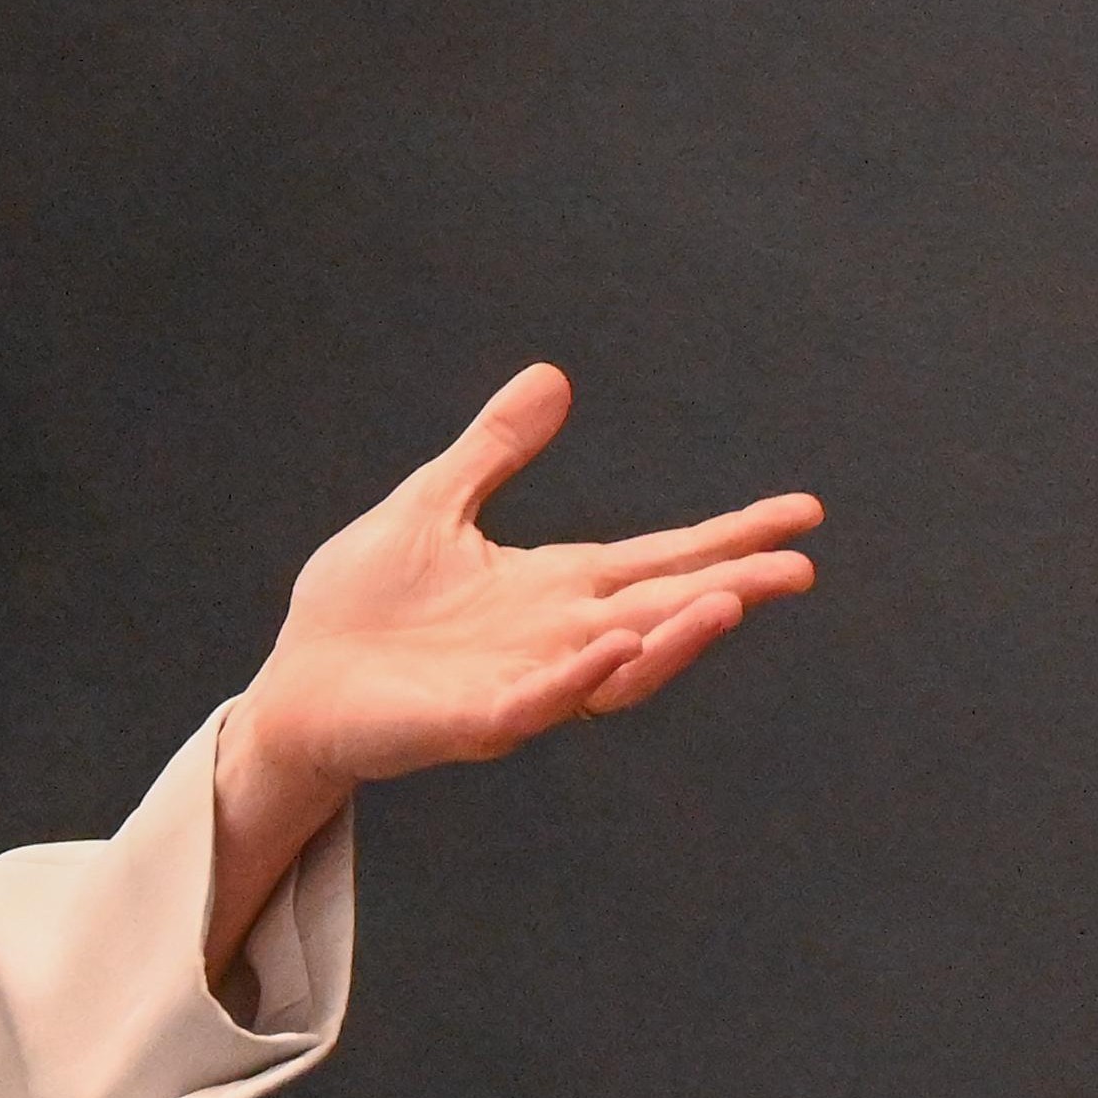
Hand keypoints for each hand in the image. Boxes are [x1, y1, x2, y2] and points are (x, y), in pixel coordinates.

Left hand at [205, 365, 822, 963]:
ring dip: (676, 638)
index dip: (730, 536)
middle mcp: (557, 639)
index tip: (801, 514)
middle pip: (664, 610)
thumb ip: (494, 451)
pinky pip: (538, 704)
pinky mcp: (472, 720)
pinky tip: (617, 646)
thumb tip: (553, 377)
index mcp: (555, 588)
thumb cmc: (360, 608)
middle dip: (732, 589)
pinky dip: (580, 679)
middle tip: (801, 567)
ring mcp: (522, 684)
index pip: (661, 559)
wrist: (296, 685)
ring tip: (729, 602)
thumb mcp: (433, 505)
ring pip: (620, 666)